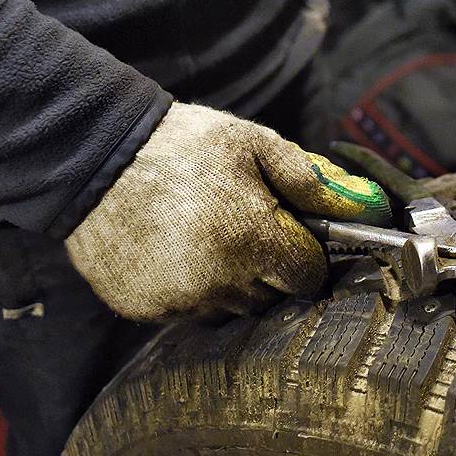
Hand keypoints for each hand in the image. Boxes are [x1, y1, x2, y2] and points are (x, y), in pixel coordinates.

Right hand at [65, 102, 389, 320]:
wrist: (95, 157)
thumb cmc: (184, 145)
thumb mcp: (254, 143)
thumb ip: (310, 179)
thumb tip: (361, 206)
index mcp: (254, 240)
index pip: (308, 278)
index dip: (305, 257)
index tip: (291, 237)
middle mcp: (220, 281)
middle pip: (272, 298)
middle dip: (270, 270)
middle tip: (245, 230)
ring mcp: (180, 300)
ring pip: (230, 309)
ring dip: (231, 283)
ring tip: (208, 239)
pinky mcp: (146, 310)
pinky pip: (188, 311)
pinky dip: (190, 290)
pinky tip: (176, 252)